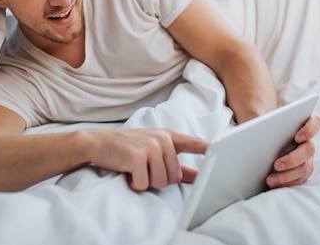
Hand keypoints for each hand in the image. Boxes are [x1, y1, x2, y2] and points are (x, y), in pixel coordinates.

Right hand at [81, 128, 207, 190]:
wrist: (96, 142)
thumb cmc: (126, 147)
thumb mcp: (152, 149)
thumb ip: (175, 163)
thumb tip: (195, 176)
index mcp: (168, 135)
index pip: (194, 142)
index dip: (209, 149)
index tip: (222, 152)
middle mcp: (162, 139)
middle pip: (175, 176)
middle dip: (159, 180)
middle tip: (144, 170)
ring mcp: (150, 147)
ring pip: (161, 182)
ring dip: (147, 182)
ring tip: (136, 169)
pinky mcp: (137, 157)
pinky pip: (145, 184)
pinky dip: (135, 183)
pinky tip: (128, 172)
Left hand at [265, 114, 319, 187]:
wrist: (263, 138)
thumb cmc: (266, 126)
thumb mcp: (264, 120)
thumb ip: (264, 120)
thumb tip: (255, 125)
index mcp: (303, 123)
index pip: (315, 122)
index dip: (310, 129)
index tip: (297, 137)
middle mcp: (308, 141)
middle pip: (309, 149)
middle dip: (292, 159)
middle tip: (276, 165)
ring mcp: (307, 157)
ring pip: (304, 168)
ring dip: (287, 176)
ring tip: (270, 180)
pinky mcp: (302, 170)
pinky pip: (299, 179)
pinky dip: (286, 183)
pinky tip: (273, 184)